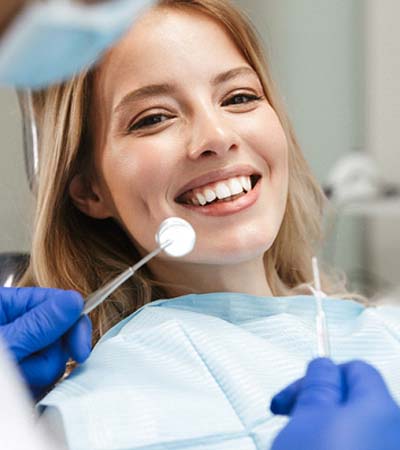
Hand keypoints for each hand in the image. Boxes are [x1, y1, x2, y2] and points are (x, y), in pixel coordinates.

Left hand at [0, 287, 91, 396]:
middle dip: (47, 358)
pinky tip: (17, 390)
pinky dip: (32, 389)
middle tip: (25, 370)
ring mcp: (19, 350)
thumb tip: (75, 301)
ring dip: (36, 376)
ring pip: (52, 362)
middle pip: (59, 336)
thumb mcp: (4, 344)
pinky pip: (42, 380)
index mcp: (9, 305)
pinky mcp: (20, 373)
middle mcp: (17, 325)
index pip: (58, 303)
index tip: (80, 351)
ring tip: (13, 382)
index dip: (75, 325)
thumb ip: (38, 324)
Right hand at [270, 358, 399, 449]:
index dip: (319, 374)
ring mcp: (386, 447)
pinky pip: (355, 445)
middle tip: (287, 415)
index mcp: (381, 407)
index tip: (293, 393)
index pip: (355, 368)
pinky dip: (333, 444)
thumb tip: (323, 364)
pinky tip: (313, 449)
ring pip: (351, 426)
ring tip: (297, 440)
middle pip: (353, 398)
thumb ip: (318, 382)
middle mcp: (394, 430)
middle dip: (317, 401)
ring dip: (321, 425)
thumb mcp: (308, 415)